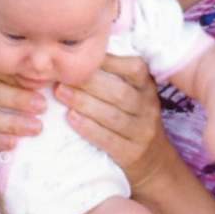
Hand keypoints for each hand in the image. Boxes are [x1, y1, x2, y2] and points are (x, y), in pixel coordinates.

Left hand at [57, 54, 176, 193]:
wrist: (154, 161)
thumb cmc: (133, 118)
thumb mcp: (134, 94)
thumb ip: (115, 75)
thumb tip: (81, 52)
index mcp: (148, 87)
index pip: (134, 68)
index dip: (108, 61)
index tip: (81, 56)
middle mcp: (148, 107)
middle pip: (119, 93)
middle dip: (88, 83)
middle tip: (61, 77)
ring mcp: (142, 132)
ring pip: (113, 116)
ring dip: (84, 103)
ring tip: (60, 93)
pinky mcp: (132, 154)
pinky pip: (109, 140)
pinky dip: (88, 128)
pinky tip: (71, 118)